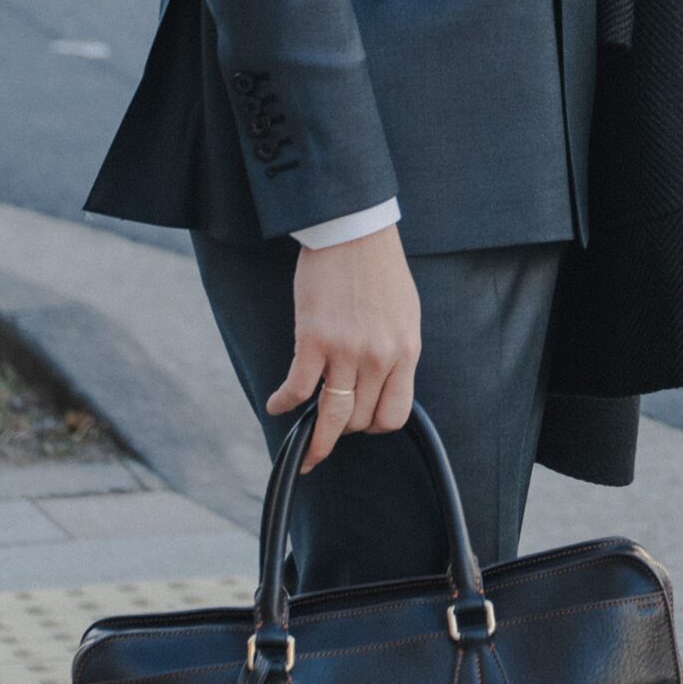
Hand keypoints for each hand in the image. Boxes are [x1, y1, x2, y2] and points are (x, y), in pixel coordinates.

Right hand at [265, 223, 420, 468]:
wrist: (354, 230)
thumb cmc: (379, 267)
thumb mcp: (404, 314)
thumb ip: (396, 350)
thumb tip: (382, 380)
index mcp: (405, 352)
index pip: (394, 413)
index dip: (375, 426)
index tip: (361, 423)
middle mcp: (379, 357)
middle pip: (361, 419)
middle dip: (343, 430)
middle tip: (327, 431)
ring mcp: (346, 351)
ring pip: (331, 414)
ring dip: (315, 440)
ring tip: (304, 453)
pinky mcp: (314, 340)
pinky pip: (298, 388)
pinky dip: (284, 402)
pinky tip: (276, 405)